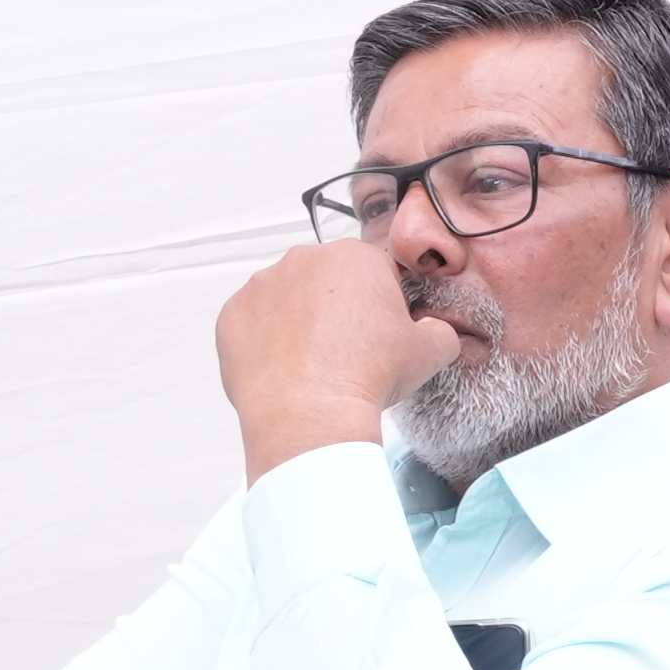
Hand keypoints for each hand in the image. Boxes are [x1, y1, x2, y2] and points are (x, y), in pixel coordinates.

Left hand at [216, 242, 458, 483]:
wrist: (310, 413)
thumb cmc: (370, 375)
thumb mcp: (432, 350)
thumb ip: (438, 329)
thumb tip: (432, 330)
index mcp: (355, 256)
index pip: (375, 271)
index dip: (383, 304)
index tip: (382, 333)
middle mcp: (303, 259)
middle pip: (328, 280)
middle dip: (339, 307)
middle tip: (349, 350)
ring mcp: (261, 286)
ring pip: (289, 299)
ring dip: (302, 322)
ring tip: (316, 363)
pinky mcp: (231, 315)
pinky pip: (255, 322)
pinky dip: (268, 341)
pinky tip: (288, 368)